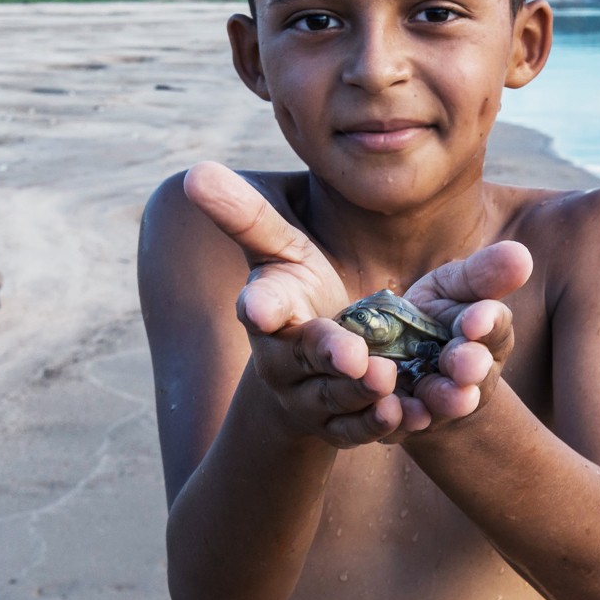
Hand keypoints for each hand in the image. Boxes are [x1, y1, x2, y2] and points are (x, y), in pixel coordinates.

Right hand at [182, 161, 403, 446]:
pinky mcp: (337, 426)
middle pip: (303, 354)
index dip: (260, 305)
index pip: (259, 304)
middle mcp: (282, 358)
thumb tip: (195, 171)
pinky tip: (404, 414)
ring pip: (333, 397)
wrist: (302, 372)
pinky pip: (357, 429)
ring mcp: (308, 397)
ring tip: (384, 378)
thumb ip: (247, 217)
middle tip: (354, 353)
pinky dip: (378, 423)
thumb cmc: (293, 296)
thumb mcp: (277, 253)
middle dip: (327, 352)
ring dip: (359, 391)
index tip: (258, 306)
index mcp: (267, 309)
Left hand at [395, 240, 532, 434]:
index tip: (475, 320)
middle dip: (469, 366)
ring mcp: (438, 402)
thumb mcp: (454, 287)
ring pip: (444, 403)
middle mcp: (469, 374)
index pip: (493, 327)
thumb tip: (522, 254)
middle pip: (474, 371)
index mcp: (485, 336)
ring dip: (442, 400)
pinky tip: (392, 409)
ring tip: (432, 395)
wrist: (394, 360)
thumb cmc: (434, 316)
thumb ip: (482, 274)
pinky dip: (399, 418)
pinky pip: (402, 423)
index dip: (486, 324)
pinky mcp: (405, 421)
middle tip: (465, 365)